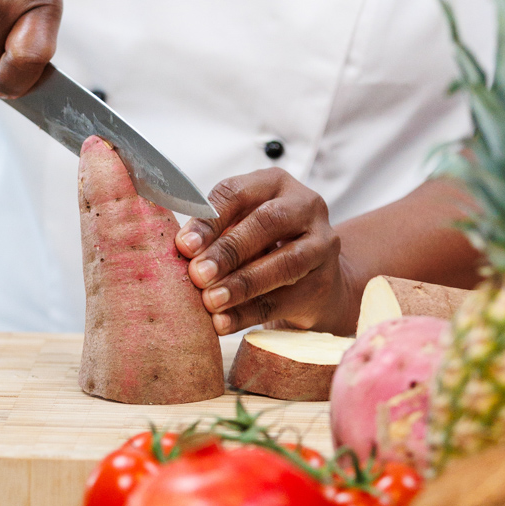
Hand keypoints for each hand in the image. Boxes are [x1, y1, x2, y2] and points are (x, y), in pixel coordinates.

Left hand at [175, 169, 352, 334]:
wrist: (315, 279)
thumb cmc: (265, 245)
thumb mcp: (240, 227)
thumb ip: (213, 233)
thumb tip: (180, 249)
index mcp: (275, 183)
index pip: (238, 192)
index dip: (209, 219)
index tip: (184, 246)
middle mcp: (305, 206)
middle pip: (267, 222)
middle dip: (228, 250)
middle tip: (197, 274)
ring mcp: (322, 245)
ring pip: (285, 263)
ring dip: (242, 284)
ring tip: (210, 301)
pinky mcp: (325, 283)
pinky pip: (286, 300)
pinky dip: (250, 313)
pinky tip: (223, 322)